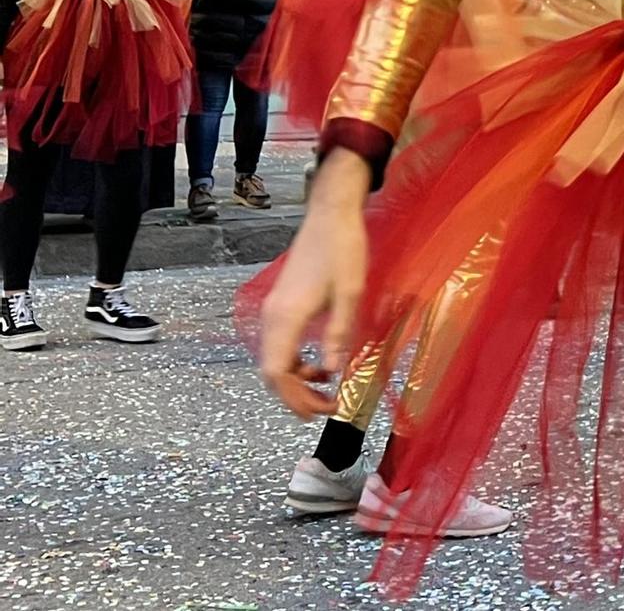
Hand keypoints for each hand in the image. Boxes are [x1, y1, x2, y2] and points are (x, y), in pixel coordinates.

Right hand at [258, 148, 370, 418]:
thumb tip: (334, 374)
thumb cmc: (343, 249)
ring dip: (297, 380)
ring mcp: (274, 310)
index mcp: (286, 317)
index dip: (295, 399)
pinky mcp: (282, 304)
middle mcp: (272, 317)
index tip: (322, 411)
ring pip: (274, 360)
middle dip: (295, 396)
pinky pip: (281, 345)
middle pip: (271, 372)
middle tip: (327, 407)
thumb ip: (339, 335)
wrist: (330, 214)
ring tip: (327, 388)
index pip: (276, 374)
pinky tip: (320, 364)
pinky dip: (296, 362)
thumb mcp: (350, 294)